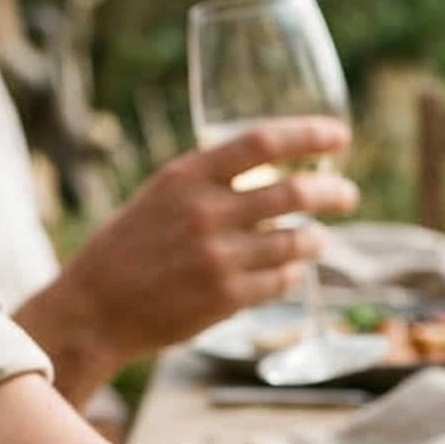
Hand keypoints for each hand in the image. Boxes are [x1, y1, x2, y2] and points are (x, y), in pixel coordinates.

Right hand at [60, 119, 356, 363]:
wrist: (96, 308)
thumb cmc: (129, 248)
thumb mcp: (161, 196)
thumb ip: (209, 183)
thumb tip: (269, 172)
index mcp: (188, 177)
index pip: (262, 142)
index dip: (308, 135)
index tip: (340, 135)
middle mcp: (206, 213)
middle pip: (293, 192)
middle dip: (333, 192)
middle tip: (348, 195)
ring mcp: (219, 258)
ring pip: (295, 242)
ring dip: (316, 240)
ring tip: (318, 240)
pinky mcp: (227, 298)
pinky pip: (281, 281)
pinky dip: (292, 274)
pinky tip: (290, 271)